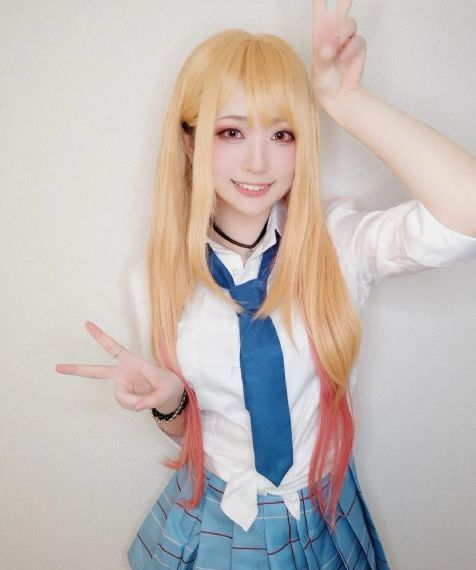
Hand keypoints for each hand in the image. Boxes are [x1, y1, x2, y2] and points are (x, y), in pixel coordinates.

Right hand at [55, 320, 183, 411]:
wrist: (170, 394)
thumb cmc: (169, 385)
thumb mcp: (167, 390)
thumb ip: (152, 399)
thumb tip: (136, 406)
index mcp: (132, 361)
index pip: (114, 347)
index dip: (101, 336)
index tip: (87, 324)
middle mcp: (123, 372)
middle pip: (97, 371)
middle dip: (77, 369)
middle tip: (57, 367)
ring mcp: (122, 384)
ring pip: (120, 397)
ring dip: (133, 402)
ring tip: (147, 400)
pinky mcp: (124, 395)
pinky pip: (125, 404)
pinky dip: (135, 406)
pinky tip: (143, 402)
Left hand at [311, 0, 366, 105]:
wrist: (337, 95)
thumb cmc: (323, 81)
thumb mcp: (319, 67)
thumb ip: (324, 53)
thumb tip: (333, 41)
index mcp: (320, 30)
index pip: (320, 5)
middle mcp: (334, 30)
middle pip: (342, 4)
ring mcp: (347, 37)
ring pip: (350, 23)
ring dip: (342, 35)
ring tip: (336, 51)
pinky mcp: (358, 46)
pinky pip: (357, 40)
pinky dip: (350, 50)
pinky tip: (343, 59)